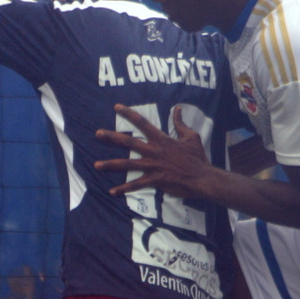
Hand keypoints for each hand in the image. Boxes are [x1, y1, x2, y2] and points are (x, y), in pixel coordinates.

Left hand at [94, 104, 212, 198]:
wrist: (202, 178)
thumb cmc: (197, 158)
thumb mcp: (191, 137)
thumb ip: (181, 123)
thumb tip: (178, 109)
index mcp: (162, 139)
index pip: (142, 123)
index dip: (129, 113)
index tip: (116, 107)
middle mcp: (154, 151)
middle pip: (129, 142)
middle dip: (112, 137)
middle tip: (97, 133)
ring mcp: (153, 166)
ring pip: (128, 165)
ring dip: (111, 165)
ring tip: (96, 165)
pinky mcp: (155, 180)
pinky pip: (136, 185)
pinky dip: (124, 189)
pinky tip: (112, 191)